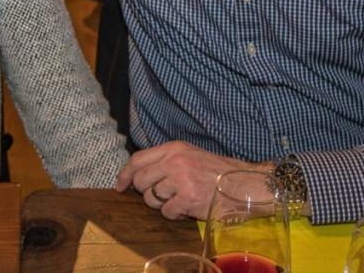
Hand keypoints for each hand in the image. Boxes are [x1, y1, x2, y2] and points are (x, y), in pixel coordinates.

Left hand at [115, 141, 271, 219]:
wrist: (243, 184)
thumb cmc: (216, 171)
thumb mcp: (190, 155)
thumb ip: (166, 160)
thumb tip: (139, 174)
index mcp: (174, 148)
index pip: (138, 159)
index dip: (125, 174)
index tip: (120, 186)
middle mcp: (174, 161)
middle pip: (141, 180)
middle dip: (146, 192)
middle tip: (161, 195)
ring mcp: (180, 179)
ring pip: (151, 198)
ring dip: (162, 204)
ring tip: (178, 200)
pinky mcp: (187, 198)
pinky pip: (166, 211)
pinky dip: (174, 214)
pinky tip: (186, 208)